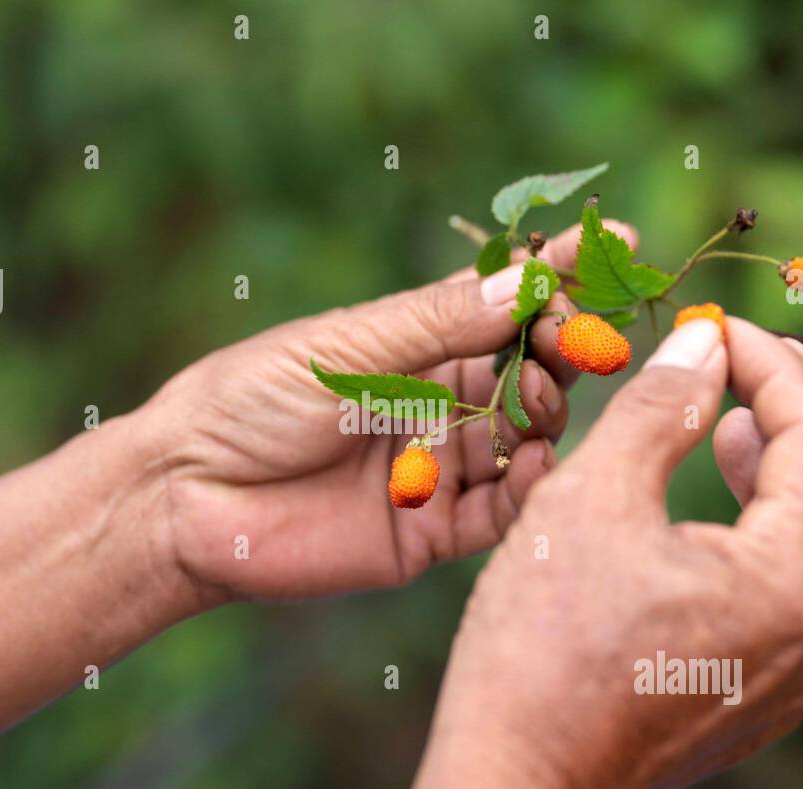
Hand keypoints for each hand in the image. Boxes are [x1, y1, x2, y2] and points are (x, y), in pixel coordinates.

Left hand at [136, 221, 638, 602]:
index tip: (615, 242)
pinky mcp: (430, 531)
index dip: (558, 275)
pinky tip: (539, 465)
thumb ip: (436, 324)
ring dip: (549, 414)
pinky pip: (500, 514)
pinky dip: (529, 491)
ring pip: (526, 441)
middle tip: (578, 338)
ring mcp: (439, 467)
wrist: (186, 495)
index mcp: (415, 345)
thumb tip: (527, 281)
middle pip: (529, 371)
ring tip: (545, 395)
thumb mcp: (344, 346)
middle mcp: (438, 403)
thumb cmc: (249, 399)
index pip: (504, 304)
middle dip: (563, 347)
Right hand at [398, 316, 802, 788]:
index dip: (772, 364)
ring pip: (797, 545)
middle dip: (778, 411)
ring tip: (728, 425)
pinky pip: (772, 595)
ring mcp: (786, 677)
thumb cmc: (542, 641)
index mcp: (791, 579)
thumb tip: (703, 348)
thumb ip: (659, 410)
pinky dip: (745, 538)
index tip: (717, 328)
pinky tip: (703, 517)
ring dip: (764, 475)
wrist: (516, 772)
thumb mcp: (594, 498)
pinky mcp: (750, 699)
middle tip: (733, 359)